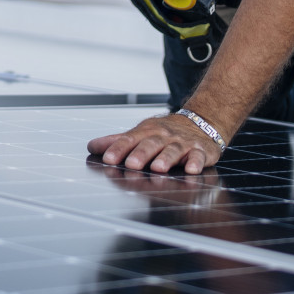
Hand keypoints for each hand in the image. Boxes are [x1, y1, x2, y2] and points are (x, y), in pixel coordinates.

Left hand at [87, 113, 222, 174]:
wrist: (200, 123)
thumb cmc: (165, 133)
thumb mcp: (141, 133)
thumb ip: (117, 141)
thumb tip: (92, 146)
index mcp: (147, 131)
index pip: (129, 139)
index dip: (118, 149)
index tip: (108, 159)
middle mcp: (164, 136)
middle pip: (151, 144)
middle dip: (141, 154)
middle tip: (131, 164)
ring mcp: (183, 143)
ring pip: (173, 150)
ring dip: (165, 158)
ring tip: (158, 168)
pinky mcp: (201, 151)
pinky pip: (199, 157)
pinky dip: (195, 162)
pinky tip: (191, 170)